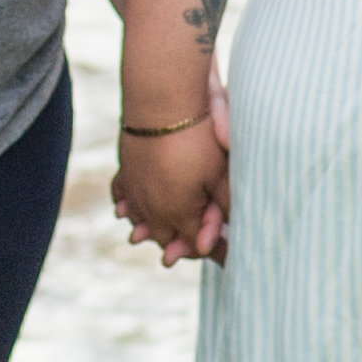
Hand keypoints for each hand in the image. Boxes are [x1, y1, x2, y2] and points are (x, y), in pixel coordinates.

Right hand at [114, 72, 231, 267]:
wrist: (160, 103)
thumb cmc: (197, 138)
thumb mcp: (219, 173)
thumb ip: (226, 205)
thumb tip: (239, 229)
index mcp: (178, 215)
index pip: (198, 245)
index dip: (216, 250)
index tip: (230, 258)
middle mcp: (152, 209)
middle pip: (167, 238)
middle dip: (182, 244)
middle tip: (195, 249)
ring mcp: (134, 191)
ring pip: (142, 222)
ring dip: (154, 229)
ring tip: (162, 232)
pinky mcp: (125, 171)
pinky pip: (123, 198)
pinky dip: (129, 207)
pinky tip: (129, 210)